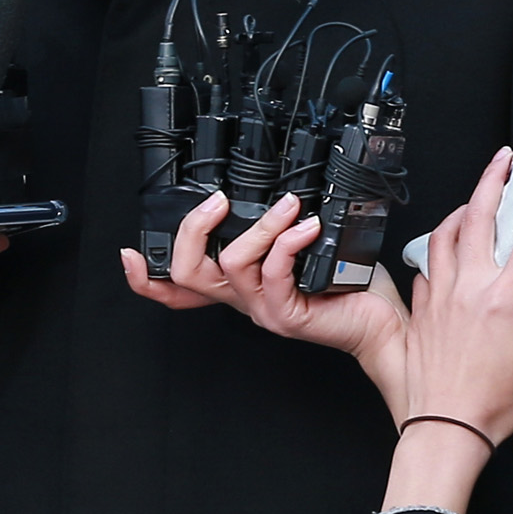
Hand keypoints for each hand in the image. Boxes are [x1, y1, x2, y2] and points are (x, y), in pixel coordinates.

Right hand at [122, 190, 410, 416]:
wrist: (382, 323)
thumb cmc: (348, 285)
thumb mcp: (302, 250)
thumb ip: (275, 230)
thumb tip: (269, 190)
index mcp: (238, 286)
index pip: (178, 289)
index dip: (145, 277)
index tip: (130, 253)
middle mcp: (243, 300)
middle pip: (187, 273)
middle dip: (192, 230)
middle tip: (215, 202)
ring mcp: (262, 310)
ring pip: (232, 263)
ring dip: (260, 226)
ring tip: (289, 207)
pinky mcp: (286, 315)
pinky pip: (273, 271)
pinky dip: (288, 240)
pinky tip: (308, 227)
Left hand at [382, 147, 512, 513]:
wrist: (443, 429)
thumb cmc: (492, 402)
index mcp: (503, 298)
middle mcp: (467, 287)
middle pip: (479, 215)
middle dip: (494, 177)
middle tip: (505, 156)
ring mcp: (438, 294)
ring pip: (445, 233)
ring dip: (462, 209)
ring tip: (476, 199)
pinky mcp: (419, 306)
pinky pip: (428, 263)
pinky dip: (442, 248)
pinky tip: (451, 252)